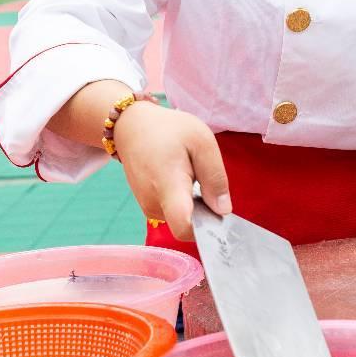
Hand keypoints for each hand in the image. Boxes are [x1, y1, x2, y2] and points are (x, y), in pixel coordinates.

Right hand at [114, 101, 231, 240]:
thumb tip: (223, 210)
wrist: (132, 126)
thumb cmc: (168, 130)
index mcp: (168, 186)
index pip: (184, 227)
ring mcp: (147, 207)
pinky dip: (183, 200)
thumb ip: (215, 177)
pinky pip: (173, 212)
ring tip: (191, 173)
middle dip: (204, 210)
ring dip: (194, 203)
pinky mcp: (147, 206)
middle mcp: (153, 203)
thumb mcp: (202, 142)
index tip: (219, 214)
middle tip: (205, 178)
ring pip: (181, 218)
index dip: (206, 229)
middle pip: (187, 224)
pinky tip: (181, 178)